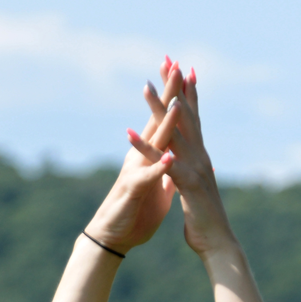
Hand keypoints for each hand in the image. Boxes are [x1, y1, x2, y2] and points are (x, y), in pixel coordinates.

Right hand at [83, 65, 186, 252]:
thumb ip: (167, 169)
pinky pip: (148, 178)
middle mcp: (140, 156)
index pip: (164, 119)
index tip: (185, 71)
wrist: (115, 235)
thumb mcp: (158, 188)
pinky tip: (170, 157)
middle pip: (156, 119)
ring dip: (164, 124)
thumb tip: (177, 156)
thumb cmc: (136, 210)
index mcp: (150, 154)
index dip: (174, 97)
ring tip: (176, 104)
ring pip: (152, 144)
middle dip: (166, 94)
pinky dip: (159, 167)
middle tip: (175, 66)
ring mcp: (136, 171)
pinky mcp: (134, 191)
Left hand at [139, 62, 238, 259]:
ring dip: (158, 108)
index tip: (181, 70)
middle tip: (168, 60)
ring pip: (174, 132)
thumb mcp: (199, 190)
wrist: (218, 244)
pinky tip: (129, 133)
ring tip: (144, 86)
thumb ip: (197, 173)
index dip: (188, 94)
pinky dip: (144, 147)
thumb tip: (202, 165)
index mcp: (200, 157)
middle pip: (186, 115)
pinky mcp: (186, 183)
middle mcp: (200, 157)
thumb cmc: (206, 221)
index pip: (193, 119)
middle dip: (176, 87)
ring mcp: (194, 168)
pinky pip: (162, 161)